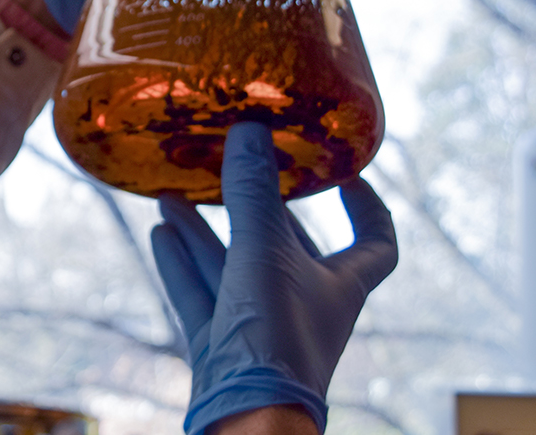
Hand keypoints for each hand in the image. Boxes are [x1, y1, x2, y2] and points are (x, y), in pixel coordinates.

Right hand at [150, 123, 397, 434]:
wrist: (247, 414)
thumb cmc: (276, 335)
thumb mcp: (266, 251)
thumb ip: (254, 193)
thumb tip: (249, 129)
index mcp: (340, 284)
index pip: (375, 242)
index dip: (367, 207)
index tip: (344, 174)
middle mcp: (305, 303)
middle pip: (285, 246)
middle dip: (254, 208)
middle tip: (231, 169)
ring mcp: (261, 327)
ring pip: (232, 267)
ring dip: (205, 230)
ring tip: (171, 194)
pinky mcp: (223, 346)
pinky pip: (201, 295)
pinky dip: (181, 263)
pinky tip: (159, 233)